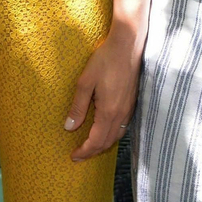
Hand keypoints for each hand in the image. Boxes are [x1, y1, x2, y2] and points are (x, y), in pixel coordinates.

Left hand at [65, 26, 142, 161]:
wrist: (127, 45)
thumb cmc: (105, 60)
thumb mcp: (85, 82)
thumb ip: (78, 106)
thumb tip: (69, 127)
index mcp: (109, 112)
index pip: (96, 141)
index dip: (85, 152)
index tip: (74, 156)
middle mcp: (121, 114)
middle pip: (107, 142)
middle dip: (93, 152)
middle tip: (79, 155)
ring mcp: (129, 109)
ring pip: (116, 136)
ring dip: (103, 144)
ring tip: (90, 146)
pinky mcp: (132, 102)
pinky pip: (123, 127)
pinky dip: (112, 135)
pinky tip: (104, 130)